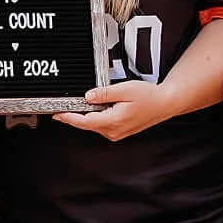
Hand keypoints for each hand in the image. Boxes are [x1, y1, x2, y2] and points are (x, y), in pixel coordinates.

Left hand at [53, 79, 181, 141]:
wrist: (165, 103)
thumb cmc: (149, 97)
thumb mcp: (124, 89)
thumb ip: (104, 93)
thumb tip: (88, 97)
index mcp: (113, 121)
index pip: (84, 121)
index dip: (68, 117)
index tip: (57, 114)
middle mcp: (113, 131)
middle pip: (86, 124)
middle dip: (74, 116)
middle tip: (62, 107)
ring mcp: (116, 133)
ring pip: (94, 125)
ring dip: (85, 116)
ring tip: (80, 105)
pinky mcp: (119, 131)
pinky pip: (102, 125)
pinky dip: (95, 117)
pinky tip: (96, 109)